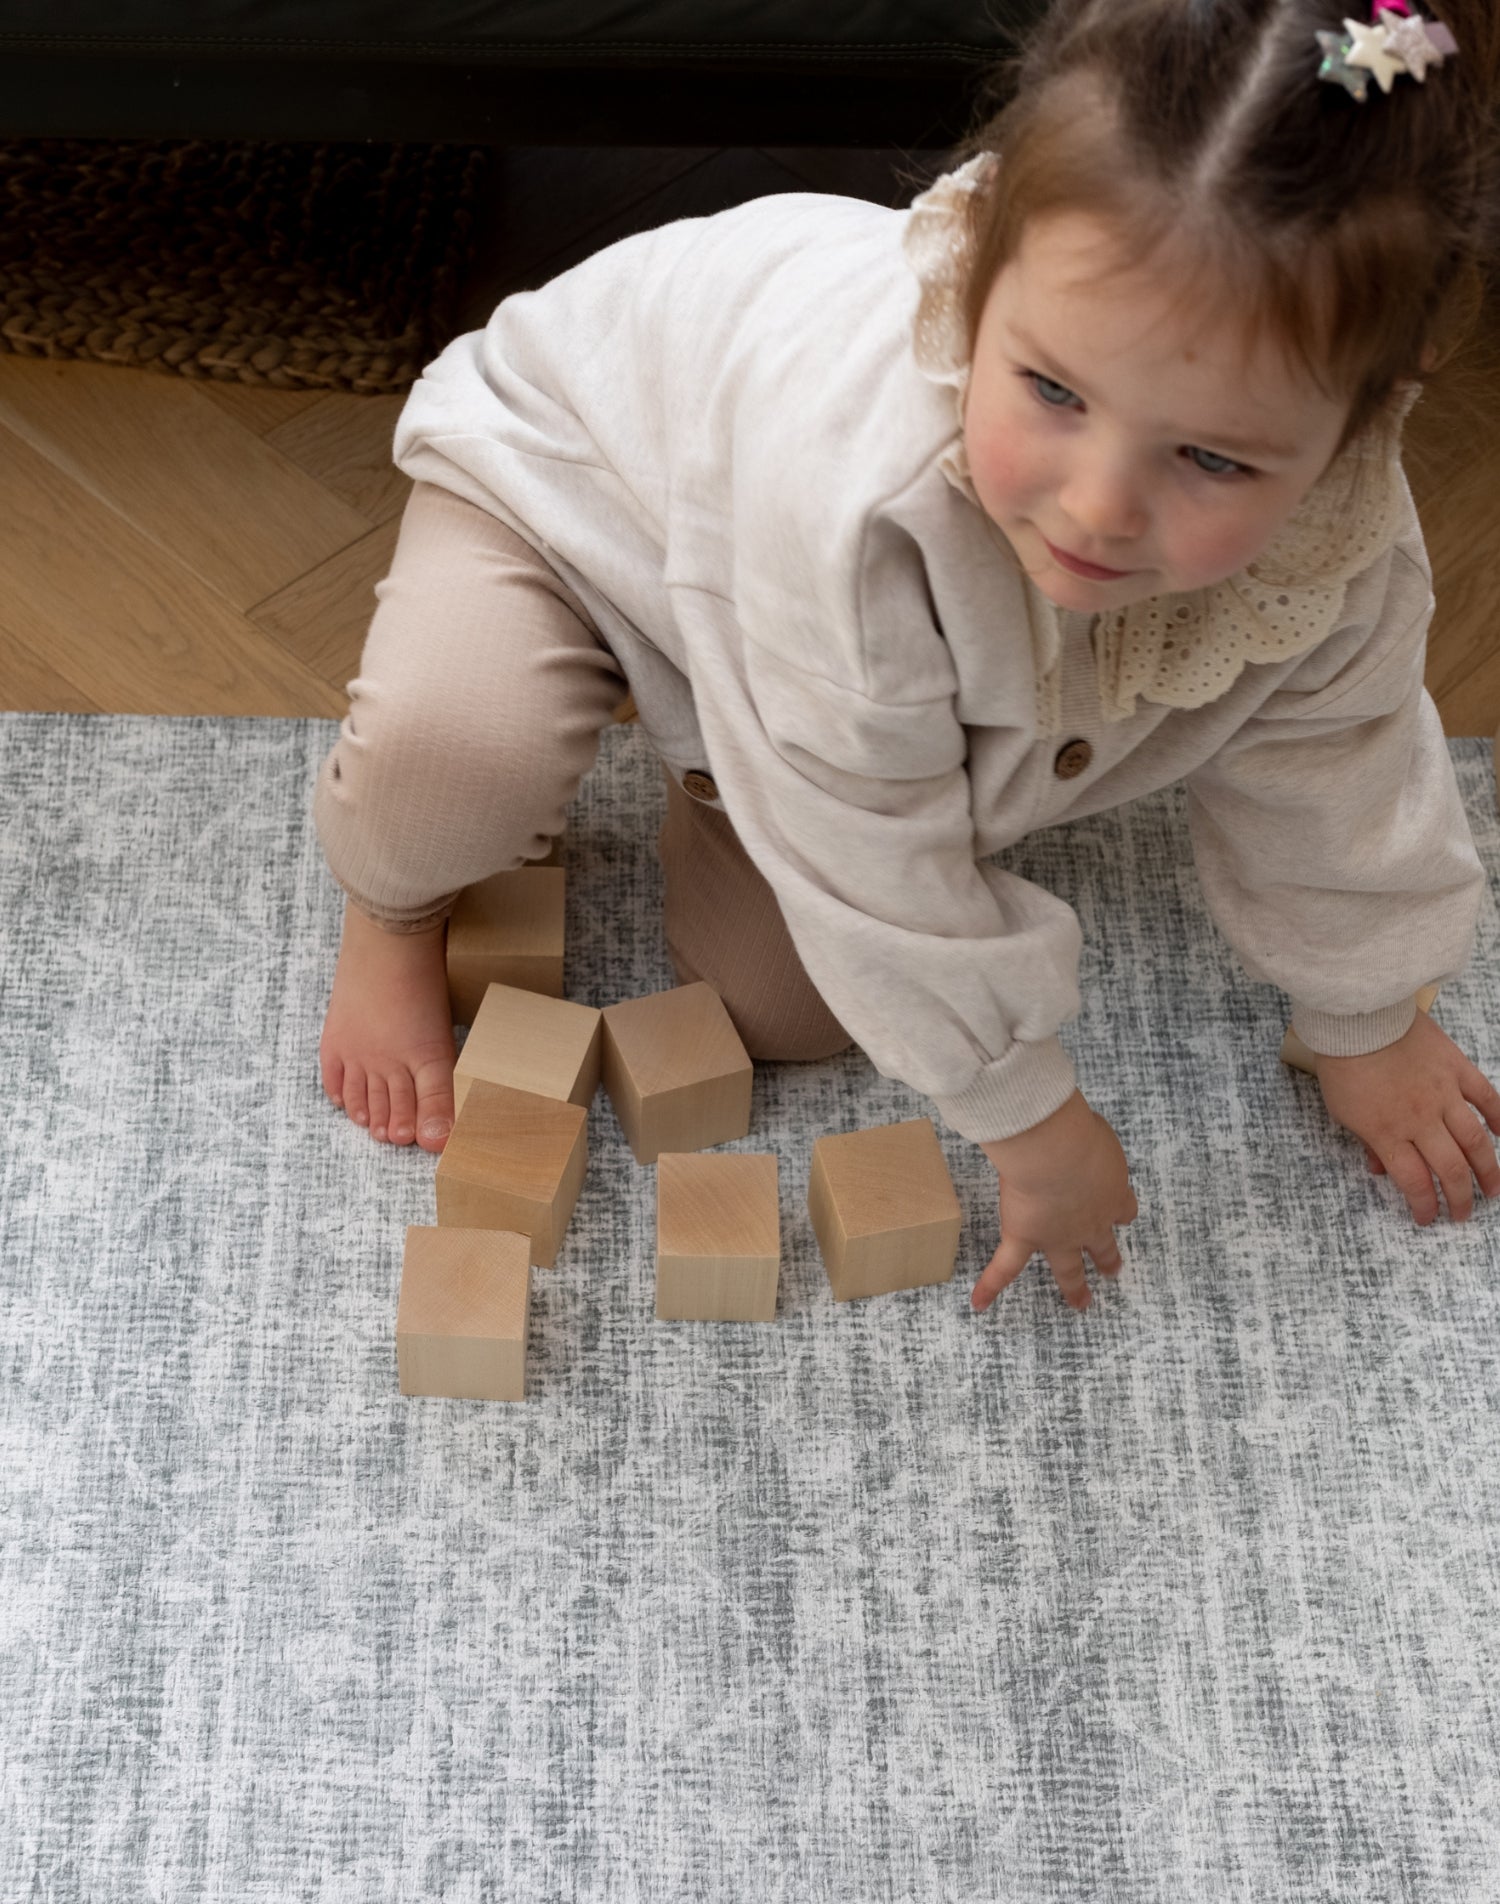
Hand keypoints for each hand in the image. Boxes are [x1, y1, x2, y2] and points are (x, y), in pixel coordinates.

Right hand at [971, 1090, 1138, 1312]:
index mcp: (1112, 1193)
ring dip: (1074, 1287)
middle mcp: (1090, 1222)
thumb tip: (1072, 1124)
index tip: (1121, 1215)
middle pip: (1102, 1245)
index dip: (1120, 1212)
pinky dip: (992, 1285)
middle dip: (1107, 1259)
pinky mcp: (1025, 1238)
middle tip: (1113, 1270)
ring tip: (1081, 1303)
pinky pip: (1006, 1267)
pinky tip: (980, 1304)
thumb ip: (1087, 1135)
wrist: (1057, 1152)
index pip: (1123, 1209)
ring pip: (1068, 1268)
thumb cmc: (1076, 1131)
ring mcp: (1059, 1236)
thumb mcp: (1094, 1129)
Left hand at [1315, 1009, 1499, 1223]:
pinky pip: (1486, 1097)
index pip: (1414, 1182)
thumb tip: (1379, 1168)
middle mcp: (1421, 1119)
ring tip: (1493, 1189)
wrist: (1357, 1018)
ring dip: (1488, 1170)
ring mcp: (1443, 1094)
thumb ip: (1366, 1142)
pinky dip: (1498, 1117)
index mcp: (1388, 1133)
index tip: (1428, 1218)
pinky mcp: (1456, 1069)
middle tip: (1463, 1213)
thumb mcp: (1343, 1112)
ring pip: (1474, 1142)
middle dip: (1459, 1198)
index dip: (1424, 1206)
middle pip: (1449, 1169)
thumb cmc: (1343, 1064)